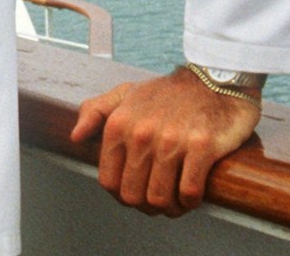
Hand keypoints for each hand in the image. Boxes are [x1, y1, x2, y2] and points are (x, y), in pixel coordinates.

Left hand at [70, 66, 260, 215]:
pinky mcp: (202, 147)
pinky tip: (192, 195)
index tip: (135, 194)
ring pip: (160, 198)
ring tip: (176, 202)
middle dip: (145, 206)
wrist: (213, 81)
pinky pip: (190, 191)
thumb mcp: (124, 94)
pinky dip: (190, 201)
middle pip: (133, 195)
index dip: (120, 195)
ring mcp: (171, 141)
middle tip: (158, 202)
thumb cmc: (168, 93)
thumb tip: (75, 137)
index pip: (108, 181)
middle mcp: (141, 134)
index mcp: (118, 125)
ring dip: (169, 208)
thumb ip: (94, 112)